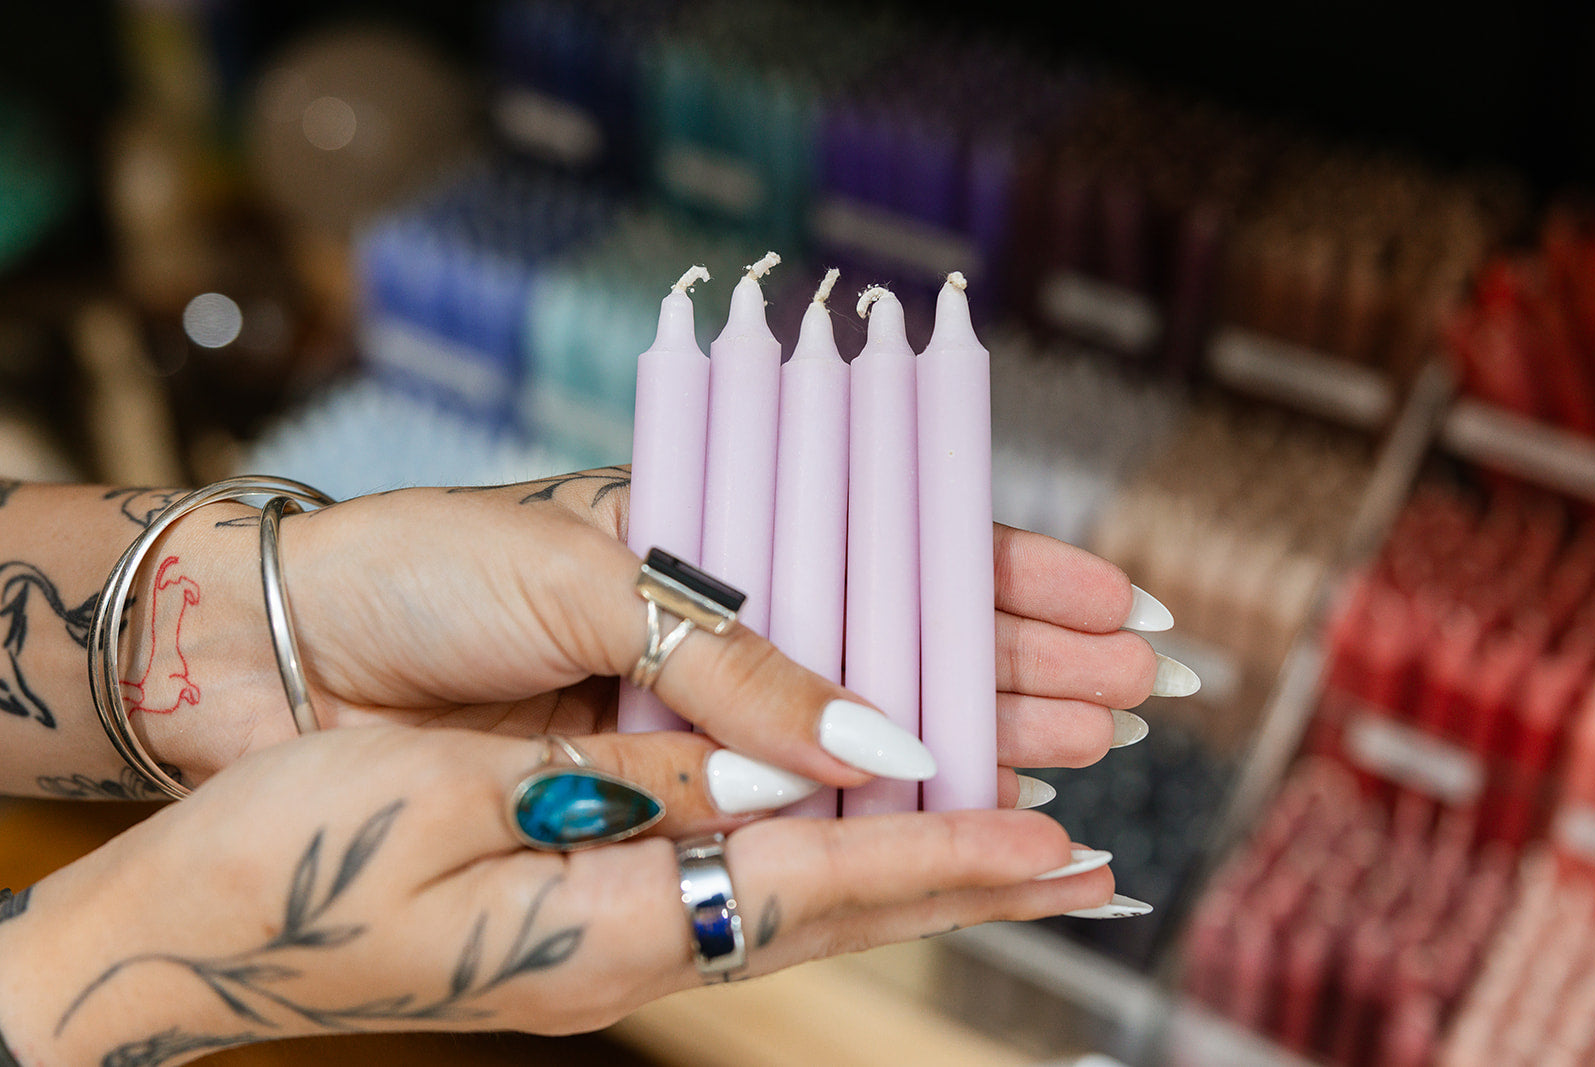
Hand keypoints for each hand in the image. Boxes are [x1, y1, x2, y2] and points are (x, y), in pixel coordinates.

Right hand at [0, 725, 1114, 1061]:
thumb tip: (802, 772)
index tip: (1065, 846)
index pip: (822, 884)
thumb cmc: (291, 855)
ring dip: (913, 867)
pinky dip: (825, 857)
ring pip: (800, 897)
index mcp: (608, 925)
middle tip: (1091, 859)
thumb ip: (646, 784)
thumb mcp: (461, 793)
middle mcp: (632, 952)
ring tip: (1017, 844)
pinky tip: (858, 834)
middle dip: (967, 876)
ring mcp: (608, 946)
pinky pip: (737, 884)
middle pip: (837, 907)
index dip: (948, 858)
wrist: (185, 935)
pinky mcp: (582, 920)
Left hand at [144, 467, 1175, 807]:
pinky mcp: (653, 788)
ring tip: (1088, 752)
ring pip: (867, 731)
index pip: (893, 547)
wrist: (276, 654)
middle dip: (1025, 666)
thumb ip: (735, 659)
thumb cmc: (423, 575)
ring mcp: (694, 714)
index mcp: (710, 538)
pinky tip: (958, 813)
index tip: (1116, 606)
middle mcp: (719, 629)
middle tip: (1138, 697)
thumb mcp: (586, 578)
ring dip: (979, 737)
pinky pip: (786, 804)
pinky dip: (873, 811)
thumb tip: (882, 735)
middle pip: (906, 643)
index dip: (1007, 578)